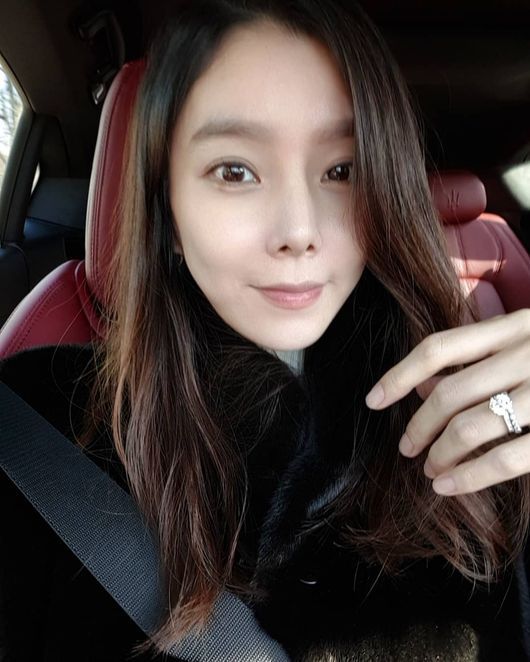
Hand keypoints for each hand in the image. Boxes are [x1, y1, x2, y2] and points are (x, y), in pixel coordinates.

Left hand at [364, 309, 529, 495]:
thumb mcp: (527, 337)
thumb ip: (478, 356)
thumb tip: (423, 386)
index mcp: (515, 326)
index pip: (439, 348)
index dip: (399, 374)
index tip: (373, 400)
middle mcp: (527, 352)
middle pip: (448, 394)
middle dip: (418, 426)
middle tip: (407, 447)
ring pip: (472, 427)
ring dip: (440, 454)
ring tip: (430, 469)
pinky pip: (506, 459)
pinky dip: (470, 476)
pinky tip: (451, 486)